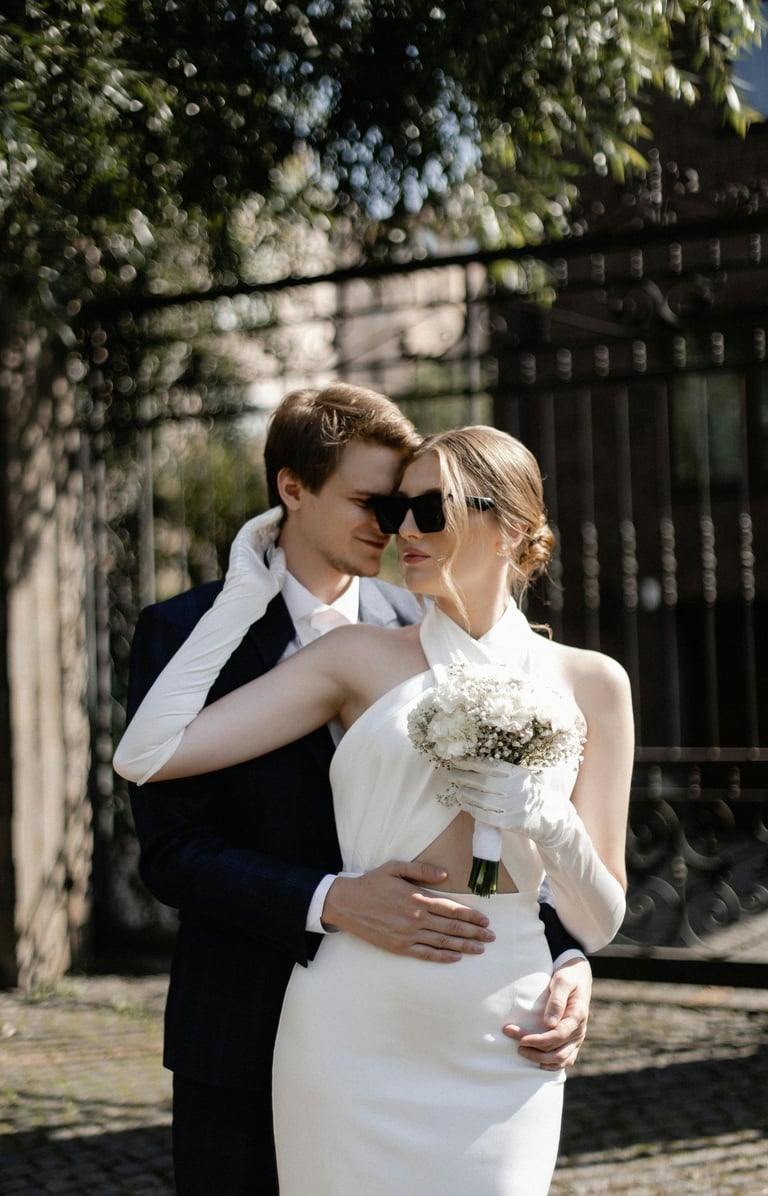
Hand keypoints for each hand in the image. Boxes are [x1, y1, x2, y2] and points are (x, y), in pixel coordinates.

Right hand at [227, 507, 286, 590]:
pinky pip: (253, 526)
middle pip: (260, 534)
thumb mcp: (277, 575)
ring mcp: (243, 547)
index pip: (264, 543)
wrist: (250, 594)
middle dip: (272, 524)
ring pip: (256, 528)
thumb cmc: (262, 591)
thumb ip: (279, 562)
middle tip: (284, 515)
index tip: (285, 526)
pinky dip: (264, 518)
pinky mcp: (241, 542)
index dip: (274, 534)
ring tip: (281, 511)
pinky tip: (275, 513)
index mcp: (255, 561)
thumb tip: (281, 549)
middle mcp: (248, 552)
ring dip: (268, 518)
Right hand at [322, 860, 495, 962]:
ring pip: (442, 941)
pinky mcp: (399, 947)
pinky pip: (425, 954)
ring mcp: (408, 935)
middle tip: (491, 937)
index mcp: (417, 898)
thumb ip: (421, 870)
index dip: (471, 915)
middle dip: (474, 932)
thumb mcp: (395, 868)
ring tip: (480, 948)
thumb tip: (445, 874)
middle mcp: (416, 918)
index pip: (451, 908)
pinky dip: (442, 956)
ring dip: (464, 946)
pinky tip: (455, 957)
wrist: (347, 904)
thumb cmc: (372, 884)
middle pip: (451, 926)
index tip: (485, 920)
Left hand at [450, 757, 570, 847]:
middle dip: (463, 776)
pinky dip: (472, 809)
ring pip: (481, 799)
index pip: (490, 765)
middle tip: (451, 773)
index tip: (457, 760)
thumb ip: (503, 771)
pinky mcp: (509, 823)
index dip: (470, 762)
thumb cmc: (531, 793)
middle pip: (483, 781)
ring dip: (465, 793)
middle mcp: (516, 789)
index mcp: (518, 773)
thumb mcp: (522, 776)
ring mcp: (513, 807)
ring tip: (457, 789)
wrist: (550, 817)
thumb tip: (473, 764)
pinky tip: (465, 804)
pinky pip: (485, 815)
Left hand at [503, 957, 591, 1069]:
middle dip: (535, 1051)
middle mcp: (579, 1030)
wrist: (579, 977)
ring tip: (522, 1052)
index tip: (521, 1039)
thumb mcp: (562, 981)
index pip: (558, 1035)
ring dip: (541, 1059)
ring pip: (562, 1059)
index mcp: (577, 1016)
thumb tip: (549, 1023)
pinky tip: (539, 1062)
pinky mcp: (573, 1040)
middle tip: (516, 1045)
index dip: (539, 1040)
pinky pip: (566, 1059)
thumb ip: (556, 1001)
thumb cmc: (568, 977)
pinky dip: (553, 1064)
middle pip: (557, 1050)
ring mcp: (577, 1037)